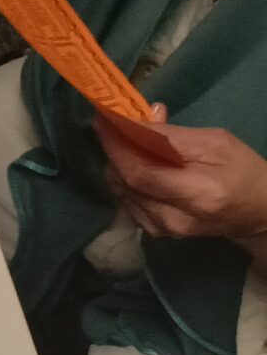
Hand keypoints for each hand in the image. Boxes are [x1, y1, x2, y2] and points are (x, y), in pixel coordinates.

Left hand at [99, 114, 266, 247]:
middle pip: (126, 183)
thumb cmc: (240, 170)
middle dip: (114, 152)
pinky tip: (135, 166)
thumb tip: (134, 122)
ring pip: (122, 192)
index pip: (142, 172)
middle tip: (111, 128)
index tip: (104, 121)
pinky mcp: (155, 233)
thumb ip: (171, 136)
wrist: (255, 211)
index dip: (118, 146)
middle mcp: (175, 218)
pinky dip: (125, 180)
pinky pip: (127, 201)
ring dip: (117, 165)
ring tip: (125, 144)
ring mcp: (163, 229)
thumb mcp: (216, 143)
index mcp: (199, 193)